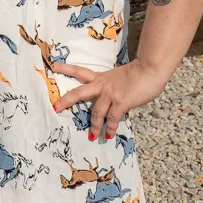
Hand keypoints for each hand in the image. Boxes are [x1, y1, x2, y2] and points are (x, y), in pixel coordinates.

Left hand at [51, 59, 167, 141]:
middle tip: (55, 108)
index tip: (53, 66)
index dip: (66, 69)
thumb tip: (117, 98)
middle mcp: (102, 85)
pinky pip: (112, 118)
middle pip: (78, 92)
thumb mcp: (121, 77)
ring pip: (96, 112)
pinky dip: (110, 128)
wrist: (149, 69)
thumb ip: (115, 86)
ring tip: (92, 136)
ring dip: (94, 125)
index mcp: (101, 77)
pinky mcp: (120, 102)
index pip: (80, 71)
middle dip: (66, 100)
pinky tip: (109, 135)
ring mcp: (110, 94)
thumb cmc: (140, 71)